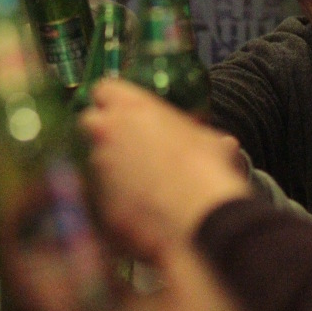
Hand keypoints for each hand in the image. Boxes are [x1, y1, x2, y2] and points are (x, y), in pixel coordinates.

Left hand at [79, 80, 250, 262]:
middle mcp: (107, 132)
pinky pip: (100, 192)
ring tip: (140, 182)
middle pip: (90, 122)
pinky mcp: (96, 199)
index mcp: (132, 108)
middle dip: (103, 131)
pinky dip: (114, 196)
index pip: (104, 88)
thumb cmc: (208, 173)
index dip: (112, 100)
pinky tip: (138, 206)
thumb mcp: (210, 141)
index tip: (122, 110)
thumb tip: (221, 143)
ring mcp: (98, 166)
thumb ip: (197, 135)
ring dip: (110, 166)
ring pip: (94, 159)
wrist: (200, 221)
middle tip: (127, 144)